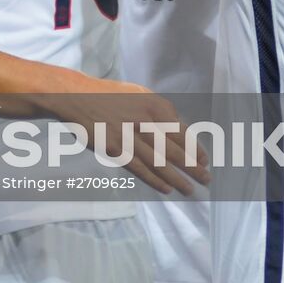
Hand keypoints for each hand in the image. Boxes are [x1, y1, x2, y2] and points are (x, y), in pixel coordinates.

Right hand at [61, 82, 209, 195]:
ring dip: (177, 178)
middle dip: (193, 167)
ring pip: (158, 162)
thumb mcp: (140, 93)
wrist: (77, 96)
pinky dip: (154, 180)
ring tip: (190, 189)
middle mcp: (145, 121)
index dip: (195, 149)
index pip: (182, 132)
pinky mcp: (114, 148)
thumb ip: (160, 111)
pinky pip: (138, 167)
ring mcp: (129, 136)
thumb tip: (178, 130)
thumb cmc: (110, 94)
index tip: (204, 161)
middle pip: (174, 149)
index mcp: (155, 106)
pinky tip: (165, 188)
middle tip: (206, 179)